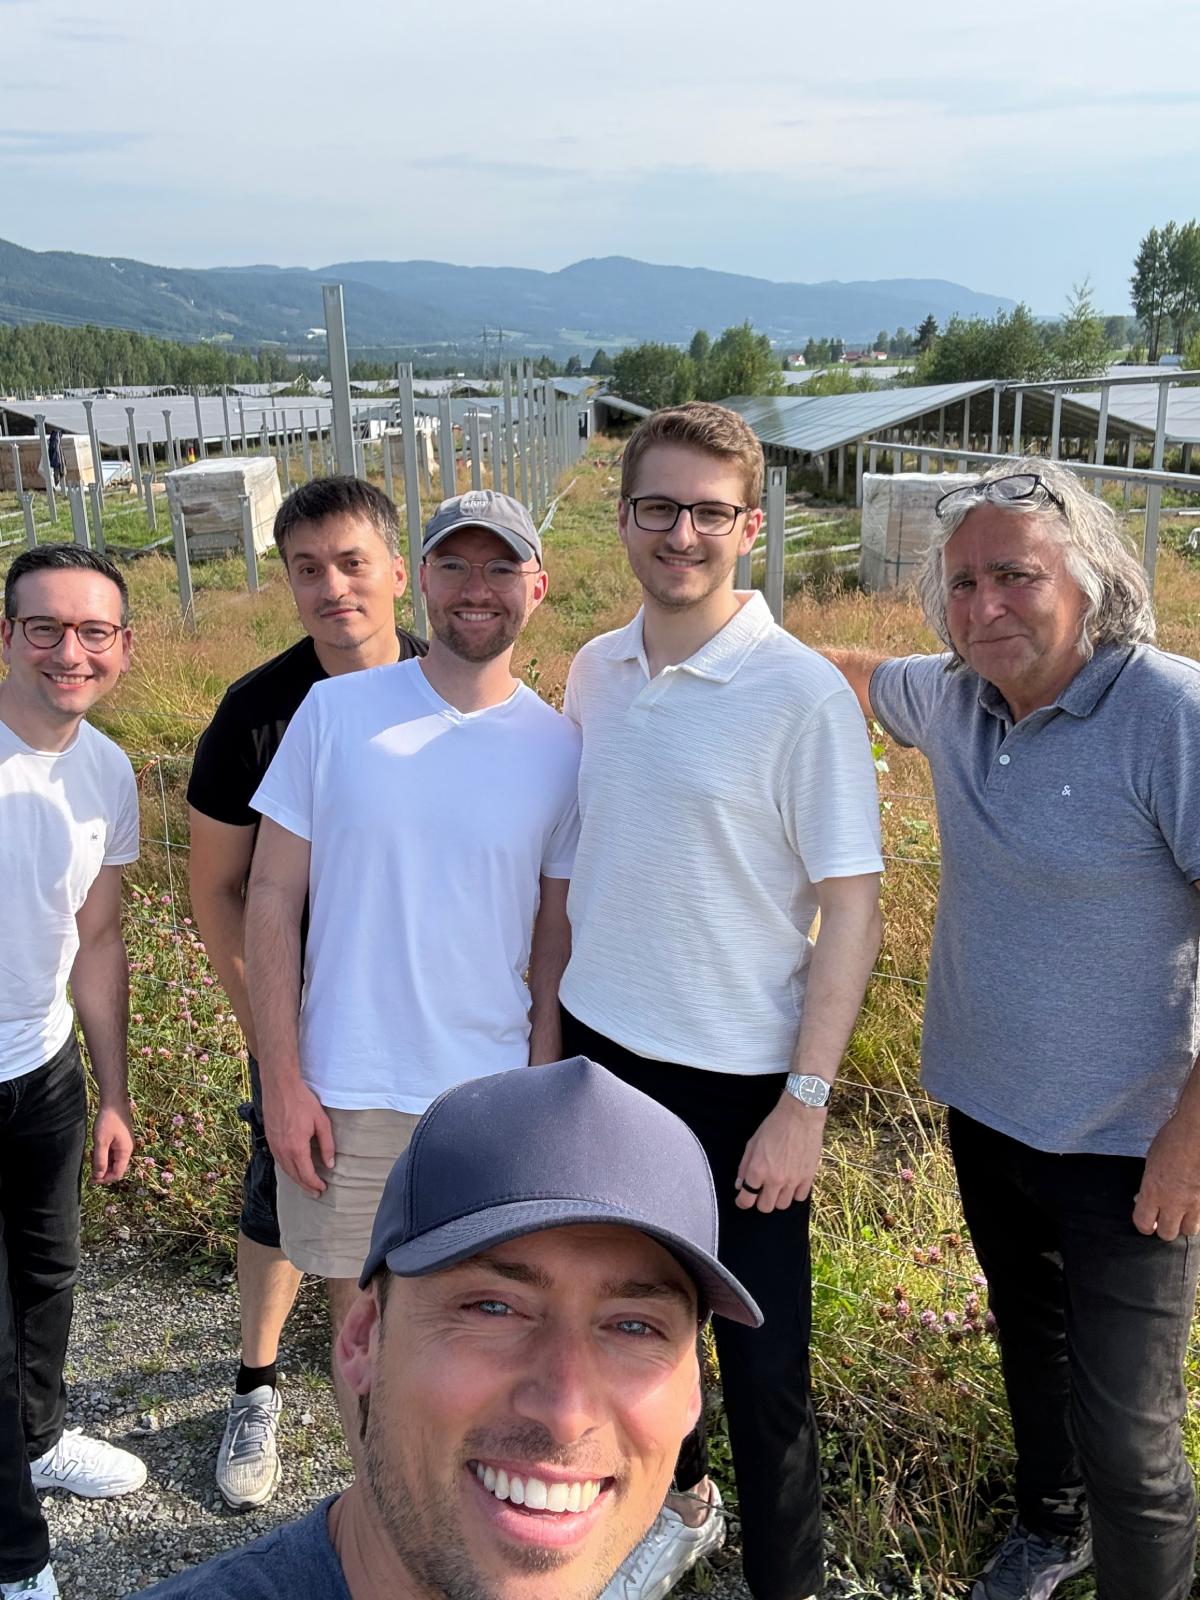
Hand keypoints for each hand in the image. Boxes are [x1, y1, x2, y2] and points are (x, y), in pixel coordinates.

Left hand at [92, 1101, 133, 1184]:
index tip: (91, 1180)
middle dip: (104, 1173)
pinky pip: (114, 1153)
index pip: (118, 1174)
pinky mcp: (121, 1139)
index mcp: (125, 1152)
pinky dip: (105, 1156)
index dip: (105, 1179)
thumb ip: (100, 1160)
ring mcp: (124, 1144)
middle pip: (117, 1168)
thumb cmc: (107, 1121)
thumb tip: (98, 1176)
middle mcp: (127, 1150)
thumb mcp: (101, 1142)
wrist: (114, 1102)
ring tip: (92, 1161)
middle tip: (89, 1173)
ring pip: (115, 1161)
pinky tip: (96, 1151)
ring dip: (104, 1165)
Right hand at [263, 1075, 334, 1197]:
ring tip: (306, 1185)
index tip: (323, 1188)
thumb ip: (327, 1145)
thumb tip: (330, 1164)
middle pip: (294, 1176)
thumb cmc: (302, 1101)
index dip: (315, 1184)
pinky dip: (287, 1169)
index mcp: (296, 1148)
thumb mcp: (322, 1122)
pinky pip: (278, 1161)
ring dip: (296, 1179)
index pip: (306, 1174)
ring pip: (285, 1170)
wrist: (280, 1087)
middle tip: (316, 1193)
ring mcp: (273, 1146)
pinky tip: (293, 1169)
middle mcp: (282, 1151)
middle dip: (306, 1186)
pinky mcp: (269, 1139)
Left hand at [735, 1097, 826, 1211]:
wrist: (800, 1116)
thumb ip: (744, 1166)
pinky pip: (799, 1198)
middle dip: (760, 1201)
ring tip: (777, 1187)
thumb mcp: (752, 1143)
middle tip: (761, 1192)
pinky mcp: (808, 1177)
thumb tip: (739, 1184)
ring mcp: (793, 1180)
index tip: (743, 1200)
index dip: (742, 1202)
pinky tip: (791, 1183)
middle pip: (765, 1207)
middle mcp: (775, 1179)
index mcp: (758, 1170)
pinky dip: (794, 1194)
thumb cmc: (774, 1126)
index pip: (746, 1199)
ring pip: (783, 1205)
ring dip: (777, 1198)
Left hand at [1133, 1114, 1199, 1239]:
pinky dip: (1198, 1214)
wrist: (1197, 1133)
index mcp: (1153, 1191)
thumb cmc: (1173, 1140)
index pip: (1143, 1223)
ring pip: (1189, 1230)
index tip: (1147, 1222)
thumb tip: (1142, 1199)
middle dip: (1164, 1228)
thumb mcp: (1151, 1161)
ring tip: (1182, 1213)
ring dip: (1185, 1224)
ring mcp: (1195, 1202)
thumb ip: (1148, 1184)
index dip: (1144, 1226)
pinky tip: (1195, 1202)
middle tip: (1165, 1218)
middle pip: (1167, 1234)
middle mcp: (1173, 1201)